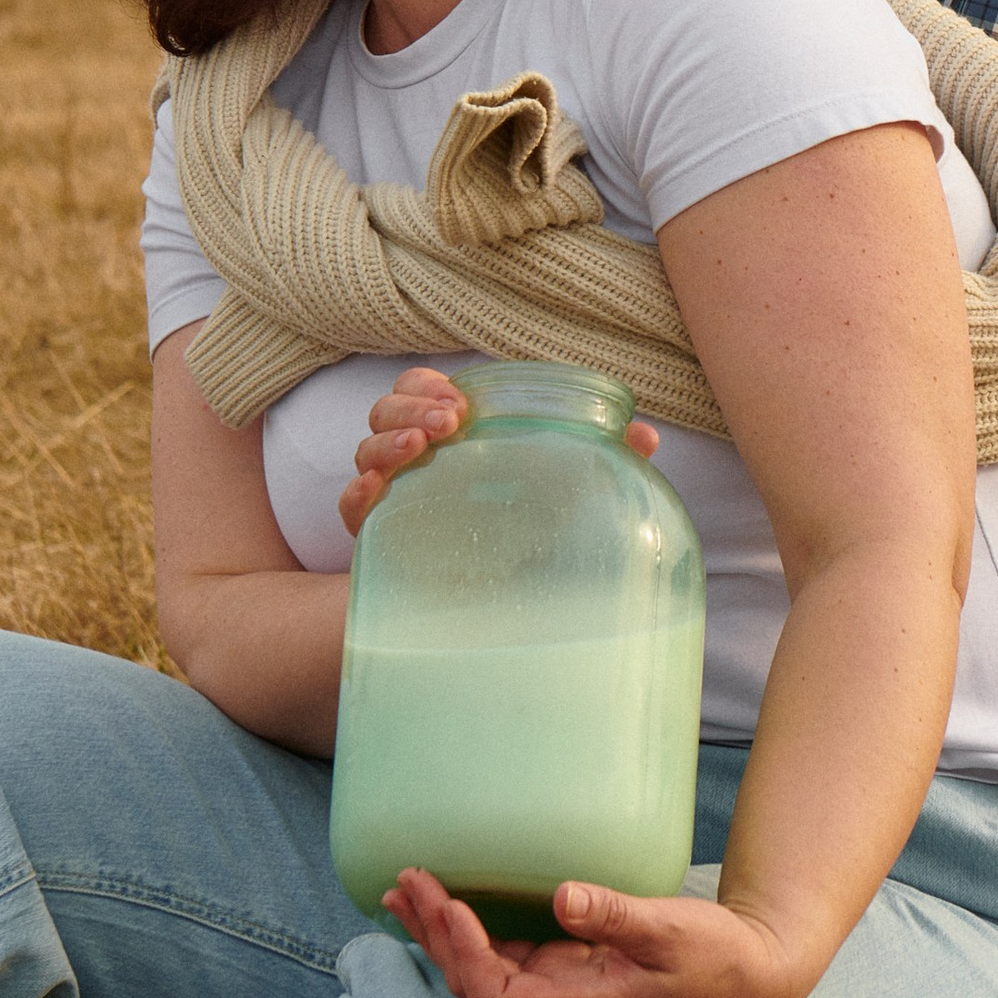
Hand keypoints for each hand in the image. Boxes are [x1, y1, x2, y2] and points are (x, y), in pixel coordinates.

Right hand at [337, 367, 658, 538]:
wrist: (491, 611)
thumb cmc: (527, 536)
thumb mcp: (563, 493)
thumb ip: (600, 460)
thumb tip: (647, 436)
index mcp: (449, 435)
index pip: (419, 389)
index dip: (428, 386)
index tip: (457, 402)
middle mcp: (413, 460)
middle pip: (386, 410)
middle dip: (411, 408)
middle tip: (447, 424)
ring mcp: (392, 499)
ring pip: (365, 450)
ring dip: (387, 441)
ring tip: (419, 448)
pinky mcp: (378, 540)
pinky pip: (351, 508)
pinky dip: (357, 494)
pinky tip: (377, 491)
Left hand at [379, 869, 804, 997]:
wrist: (753, 982)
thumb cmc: (717, 961)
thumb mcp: (670, 931)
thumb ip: (616, 916)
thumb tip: (562, 896)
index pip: (495, 996)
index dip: (464, 955)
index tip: (452, 902)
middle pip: (475, 982)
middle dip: (435, 935)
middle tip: (403, 882)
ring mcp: (566, 988)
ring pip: (486, 968)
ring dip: (445, 932)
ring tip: (407, 892)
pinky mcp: (577, 969)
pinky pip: (511, 954)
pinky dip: (478, 929)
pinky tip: (461, 904)